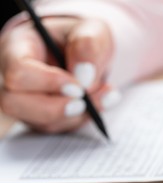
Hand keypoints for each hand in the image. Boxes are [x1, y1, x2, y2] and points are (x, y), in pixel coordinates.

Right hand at [0, 16, 115, 132]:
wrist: (89, 55)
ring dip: (77, 115)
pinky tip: (101, 101)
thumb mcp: (92, 31)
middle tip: (85, 102)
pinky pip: (59, 128)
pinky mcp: (44, 118)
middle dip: (55, 108)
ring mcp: (26, 102)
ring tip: (105, 94)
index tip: (78, 87)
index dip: (47, 82)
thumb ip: (88, 45)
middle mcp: (15, 78)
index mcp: (18, 46)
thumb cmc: (84, 39)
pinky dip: (83, 119)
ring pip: (41, 122)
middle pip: (13, 103)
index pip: (17, 71)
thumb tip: (84, 77)